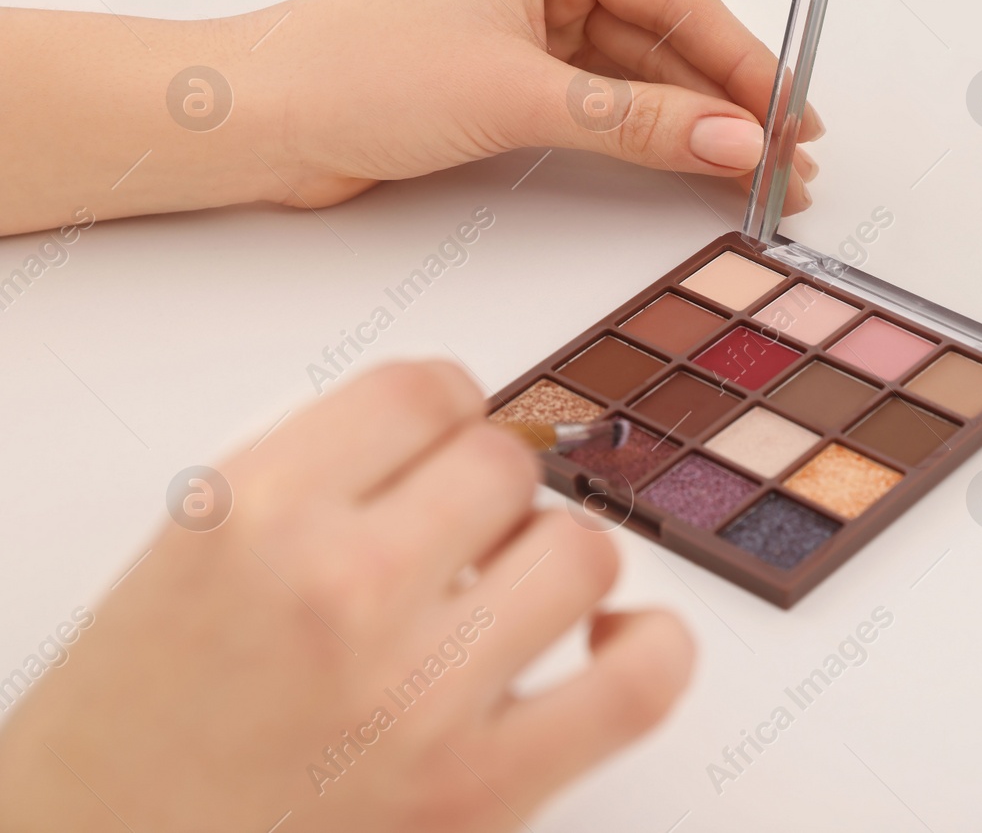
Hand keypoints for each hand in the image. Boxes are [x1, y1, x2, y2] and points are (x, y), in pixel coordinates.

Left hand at [0, 0, 815, 235]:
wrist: (257, 122)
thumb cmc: (363, 74)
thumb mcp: (521, 97)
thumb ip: (639, 122)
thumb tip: (737, 145)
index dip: (744, 61)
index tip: (793, 118)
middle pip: (665, 35)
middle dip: (727, 100)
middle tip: (789, 160)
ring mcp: (527, 22)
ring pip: (638, 74)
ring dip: (692, 124)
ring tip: (753, 177)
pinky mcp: (510, 74)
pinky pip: (602, 102)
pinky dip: (645, 135)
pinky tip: (691, 165)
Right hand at [0, 362, 692, 831]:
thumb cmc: (131, 731)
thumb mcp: (194, 554)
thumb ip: (323, 480)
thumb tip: (461, 437)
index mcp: (257, 511)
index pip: (424, 390)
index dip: (449, 411)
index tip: (446, 441)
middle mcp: (343, 586)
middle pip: (506, 463)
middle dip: (491, 493)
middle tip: (460, 540)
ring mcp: (420, 692)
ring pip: (581, 551)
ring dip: (555, 566)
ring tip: (507, 602)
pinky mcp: (478, 791)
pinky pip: (640, 682)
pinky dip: (651, 651)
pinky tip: (607, 649)